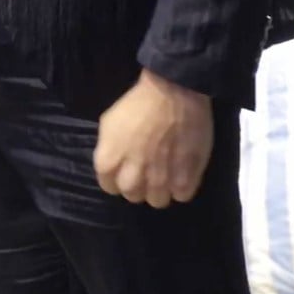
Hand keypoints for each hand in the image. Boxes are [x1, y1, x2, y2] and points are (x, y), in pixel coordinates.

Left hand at [93, 70, 212, 207]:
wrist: (174, 92)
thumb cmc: (139, 102)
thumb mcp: (109, 122)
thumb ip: (109, 148)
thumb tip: (115, 162)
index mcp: (108, 162)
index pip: (109, 186)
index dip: (118, 177)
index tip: (127, 168)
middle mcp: (132, 177)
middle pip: (133, 196)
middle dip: (138, 185)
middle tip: (147, 170)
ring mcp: (159, 181)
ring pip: (157, 201)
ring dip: (161, 189)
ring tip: (167, 173)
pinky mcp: (185, 180)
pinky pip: (181, 196)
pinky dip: (182, 187)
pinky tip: (183, 172)